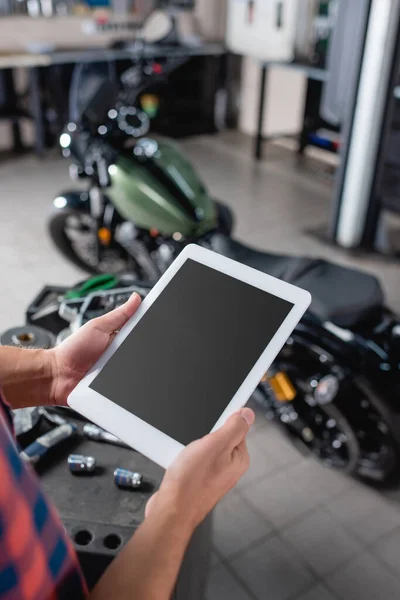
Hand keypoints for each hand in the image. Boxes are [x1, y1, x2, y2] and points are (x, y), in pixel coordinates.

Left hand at [49, 293, 140, 405]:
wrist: (58, 376)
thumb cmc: (73, 351)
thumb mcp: (98, 327)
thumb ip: (118, 315)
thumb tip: (136, 298)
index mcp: (120, 338)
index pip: (142, 332)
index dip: (149, 329)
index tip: (157, 325)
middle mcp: (123, 355)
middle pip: (144, 352)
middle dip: (142, 350)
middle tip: (125, 349)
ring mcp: (121, 372)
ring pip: (140, 370)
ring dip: (136, 368)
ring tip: (117, 364)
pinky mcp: (118, 388)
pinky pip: (130, 386)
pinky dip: (130, 383)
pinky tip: (120, 378)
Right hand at [146, 408, 254, 529]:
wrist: (171, 510)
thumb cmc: (191, 483)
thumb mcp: (215, 445)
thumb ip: (234, 427)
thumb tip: (248, 413)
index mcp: (239, 458)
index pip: (237, 427)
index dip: (221, 421)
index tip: (210, 427)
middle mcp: (229, 467)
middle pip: (219, 437)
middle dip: (204, 435)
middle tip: (196, 444)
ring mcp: (214, 475)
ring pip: (204, 448)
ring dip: (193, 446)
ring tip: (186, 456)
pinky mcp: (200, 480)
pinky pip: (194, 459)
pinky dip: (185, 457)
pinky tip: (180, 464)